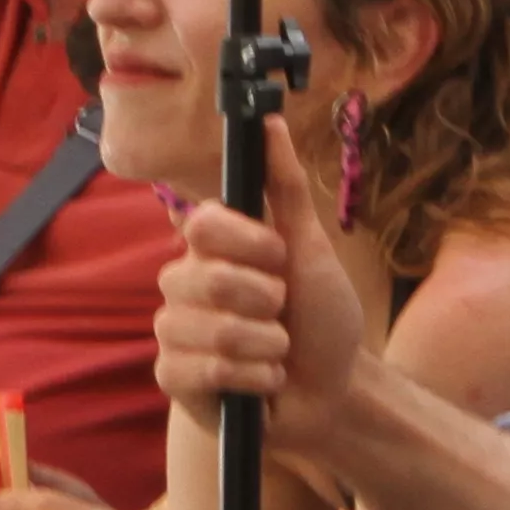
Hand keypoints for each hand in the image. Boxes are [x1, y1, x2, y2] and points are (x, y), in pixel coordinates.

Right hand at [155, 113, 376, 468]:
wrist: (335, 389)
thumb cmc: (322, 317)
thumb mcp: (311, 248)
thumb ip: (285, 186)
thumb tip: (270, 120)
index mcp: (210, 247)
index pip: (202, 222)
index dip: (249, 244)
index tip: (280, 259)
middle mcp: (183, 284)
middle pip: (208, 279)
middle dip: (267, 302)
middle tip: (283, 314)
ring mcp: (174, 332)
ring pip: (209, 331)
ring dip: (265, 346)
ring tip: (277, 352)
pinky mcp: (174, 379)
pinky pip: (202, 372)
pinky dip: (252, 379)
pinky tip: (263, 382)